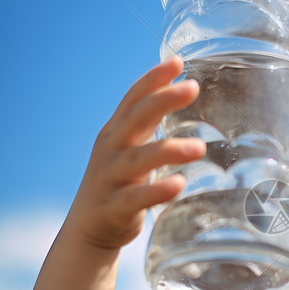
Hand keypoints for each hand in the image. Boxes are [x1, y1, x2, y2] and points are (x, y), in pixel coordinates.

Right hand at [66, 57, 205, 250]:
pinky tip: (179, 184)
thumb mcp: (128, 146)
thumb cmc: (119, 181)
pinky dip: (157, 191)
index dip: (153, 79)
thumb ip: (147, 122)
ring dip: (169, 150)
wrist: (88, 227)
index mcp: (117, 132)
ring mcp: (110, 178)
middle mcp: (111, 149)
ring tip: (200, 148)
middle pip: (135, 119)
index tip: (177, 62)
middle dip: (162, 100)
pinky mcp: (115, 207)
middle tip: (192, 87)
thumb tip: (179, 89)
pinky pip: (137, 198)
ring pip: (139, 159)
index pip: (133, 98)